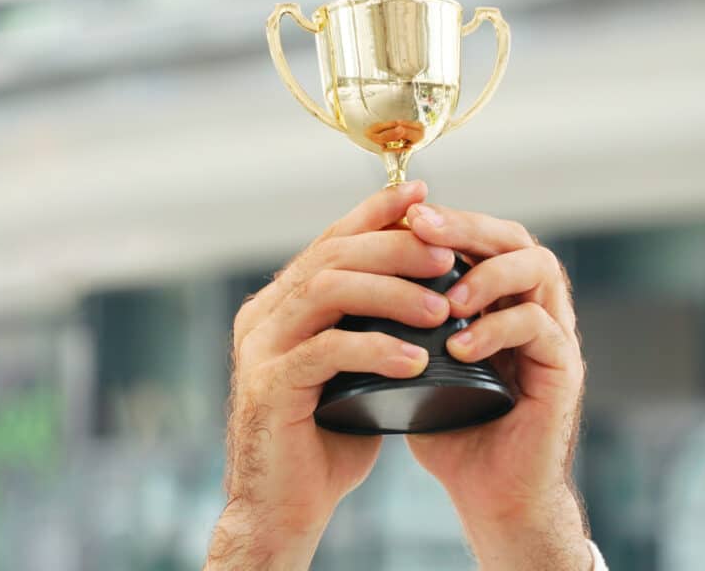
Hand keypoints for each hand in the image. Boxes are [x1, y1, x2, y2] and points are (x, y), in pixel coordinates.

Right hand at [205, 181, 454, 568]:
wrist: (280, 507)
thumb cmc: (324, 438)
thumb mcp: (351, 372)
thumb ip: (368, 328)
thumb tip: (425, 287)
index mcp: (279, 306)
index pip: (328, 241)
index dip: (374, 213)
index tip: (422, 196)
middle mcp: (262, 316)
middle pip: (330, 255)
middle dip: (393, 246)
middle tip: (446, 256)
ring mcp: (259, 349)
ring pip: (327, 290)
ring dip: (391, 293)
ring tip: (442, 308)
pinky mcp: (268, 386)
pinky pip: (326, 350)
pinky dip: (376, 348)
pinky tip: (417, 360)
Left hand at [404, 202, 591, 570]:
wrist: (491, 495)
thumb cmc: (449, 427)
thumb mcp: (413, 363)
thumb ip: (395, 321)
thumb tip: (343, 280)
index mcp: (498, 298)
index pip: (480, 236)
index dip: (445, 219)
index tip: (400, 214)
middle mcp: (532, 306)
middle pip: (513, 238)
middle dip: (465, 227)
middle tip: (422, 228)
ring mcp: (552, 336)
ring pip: (539, 269)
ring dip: (487, 274)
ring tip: (447, 298)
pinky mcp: (563, 372)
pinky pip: (540, 329)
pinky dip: (497, 330)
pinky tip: (459, 346)